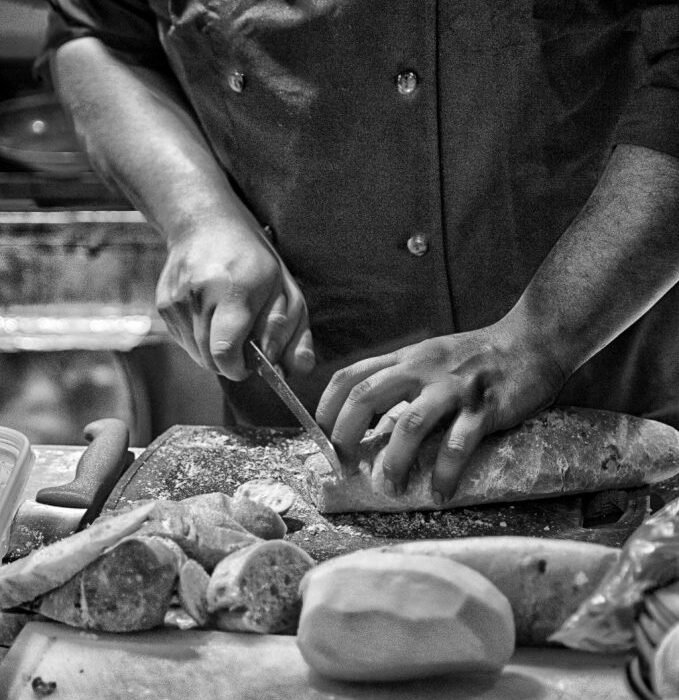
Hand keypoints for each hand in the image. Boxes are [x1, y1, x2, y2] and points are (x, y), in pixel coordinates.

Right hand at [156, 216, 314, 379]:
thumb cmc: (254, 260)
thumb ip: (291, 334)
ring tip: (229, 322)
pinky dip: (201, 339)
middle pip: (211, 359)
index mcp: (235, 290)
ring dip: (216, 351)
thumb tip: (290, 371)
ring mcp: (177, 300)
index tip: (248, 365)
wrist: (205, 224)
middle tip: (244, 342)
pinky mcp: (163, 304)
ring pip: (197, 354)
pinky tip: (211, 314)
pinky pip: (185, 341)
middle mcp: (200, 295)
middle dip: (231, 361)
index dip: (238, 368)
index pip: (225, 352)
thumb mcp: (286, 291)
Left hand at [316, 319, 565, 502]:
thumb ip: (401, 380)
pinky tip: (440, 492)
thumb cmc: (477, 356)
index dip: (326, 407)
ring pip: (410, 425)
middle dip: (346, 435)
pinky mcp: (484, 408)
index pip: (350, 376)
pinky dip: (445, 473)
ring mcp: (452, 388)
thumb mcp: (430, 357)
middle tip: (345, 465)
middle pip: (366, 397)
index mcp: (406, 358)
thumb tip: (370, 420)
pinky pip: (458, 445)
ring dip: (394, 461)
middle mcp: (422, 369)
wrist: (532, 341)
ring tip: (390, 487)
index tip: (322, 436)